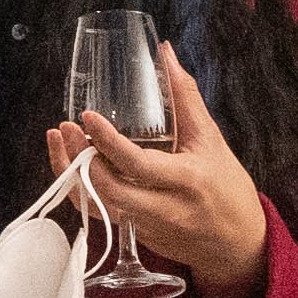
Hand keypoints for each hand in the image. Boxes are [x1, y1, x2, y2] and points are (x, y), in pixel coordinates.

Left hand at [53, 52, 272, 297]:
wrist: (236, 244)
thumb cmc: (228, 188)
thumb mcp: (211, 139)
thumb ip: (185, 97)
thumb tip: (166, 53)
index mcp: (187, 181)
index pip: (138, 164)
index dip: (108, 142)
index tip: (88, 117)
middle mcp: (164, 208)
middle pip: (109, 189)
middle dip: (79, 159)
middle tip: (64, 128)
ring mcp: (147, 226)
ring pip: (97, 205)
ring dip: (72, 174)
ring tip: (61, 141)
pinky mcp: (136, 236)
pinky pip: (100, 214)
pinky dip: (82, 189)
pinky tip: (72, 165)